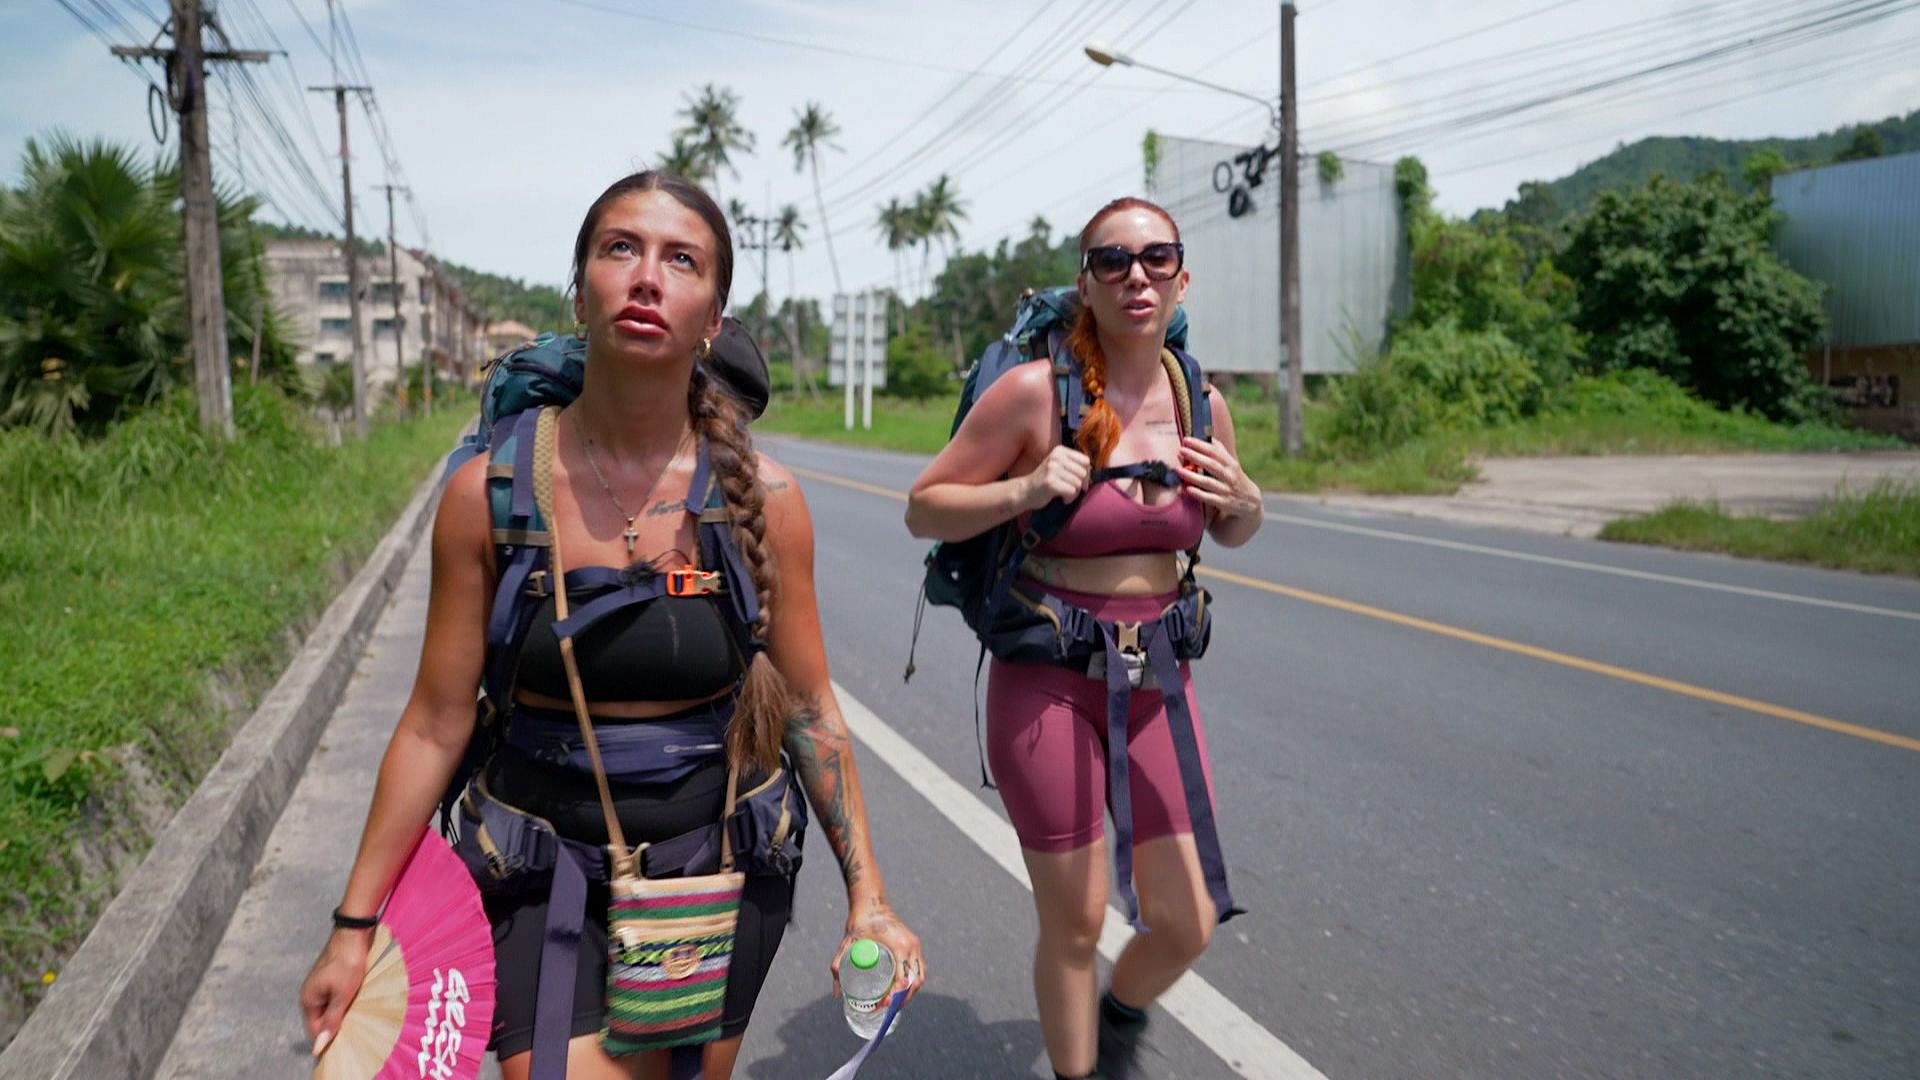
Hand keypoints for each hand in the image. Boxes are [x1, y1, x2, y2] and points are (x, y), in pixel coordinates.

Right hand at [299, 927, 371, 1056]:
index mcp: (308, 999)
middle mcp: (310, 993)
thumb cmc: (347, 964)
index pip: (314, 1029)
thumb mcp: (342, 995)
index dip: (328, 1038)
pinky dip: (344, 1002)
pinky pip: (335, 997)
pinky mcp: (331, 978)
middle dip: (335, 1026)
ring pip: (329, 1008)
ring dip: (341, 1014)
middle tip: (354, 1032)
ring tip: (357, 1019)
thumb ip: (331, 1020)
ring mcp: (320, 985)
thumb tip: (318, 1046)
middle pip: (321, 1019)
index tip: (345, 1045)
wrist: (353, 934)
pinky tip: (356, 1004)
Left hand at [832, 896, 924, 1002]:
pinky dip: (913, 982)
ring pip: (919, 977)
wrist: (871, 903)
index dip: (894, 998)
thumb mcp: (847, 944)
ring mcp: (915, 946)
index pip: (903, 980)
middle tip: (887, 1010)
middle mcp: (912, 948)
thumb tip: (836, 994)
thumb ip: (838, 965)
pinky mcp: (914, 945)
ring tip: (894, 1004)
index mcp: (901, 947)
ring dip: (910, 993)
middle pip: (914, 983)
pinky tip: (901, 990)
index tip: (881, 1006)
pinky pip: (918, 969)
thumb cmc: (860, 922)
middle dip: (903, 1000)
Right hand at [1021, 445, 1090, 511]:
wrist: (1025, 491)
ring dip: (1074, 493)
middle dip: (1080, 485)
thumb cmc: (1046, 480)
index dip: (1086, 473)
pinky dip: (1069, 498)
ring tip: (1064, 493)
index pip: (1085, 460)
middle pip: (1083, 472)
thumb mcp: (1058, 466)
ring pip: (1078, 483)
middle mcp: (1056, 457)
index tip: (1078, 481)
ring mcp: (1052, 469)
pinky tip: (1061, 498)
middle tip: (1070, 490)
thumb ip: (1073, 465)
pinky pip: (1072, 492)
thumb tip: (1092, 471)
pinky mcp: (1050, 483)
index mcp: (1060, 450)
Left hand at [1176, 437, 1261, 520]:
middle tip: (1181, 451)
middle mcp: (1229, 476)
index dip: (1200, 445)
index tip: (1186, 440)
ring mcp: (1226, 490)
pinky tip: (1187, 489)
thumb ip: (1220, 451)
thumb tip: (1207, 436)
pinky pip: (1209, 498)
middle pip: (1211, 464)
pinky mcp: (1223, 503)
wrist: (1250, 502)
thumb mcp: (1231, 464)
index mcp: (1231, 464)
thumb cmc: (1235, 478)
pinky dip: (1198, 494)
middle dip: (1195, 457)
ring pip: (1208, 482)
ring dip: (1192, 476)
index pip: (1215, 452)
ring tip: (1178, 470)